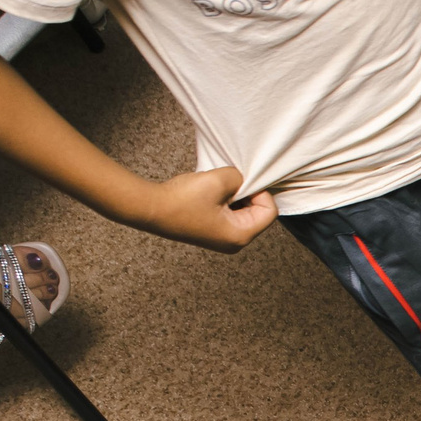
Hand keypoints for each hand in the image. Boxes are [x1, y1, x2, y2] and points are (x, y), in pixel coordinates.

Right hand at [127, 165, 278, 252]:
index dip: (260, 191)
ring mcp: (222, 239)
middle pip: (258, 213)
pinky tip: (209, 193)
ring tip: (215, 188)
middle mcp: (234, 242)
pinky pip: (228, 213)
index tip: (242, 182)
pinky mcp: (212, 232)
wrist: (151, 208)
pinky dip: (223, 200)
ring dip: (233, 195)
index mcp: (240, 236)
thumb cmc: (182, 200)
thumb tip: (242, 181)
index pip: (269, 211)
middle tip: (228, 183)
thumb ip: (239, 178)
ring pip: (242, 211)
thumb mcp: (219, 180)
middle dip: (246, 194)